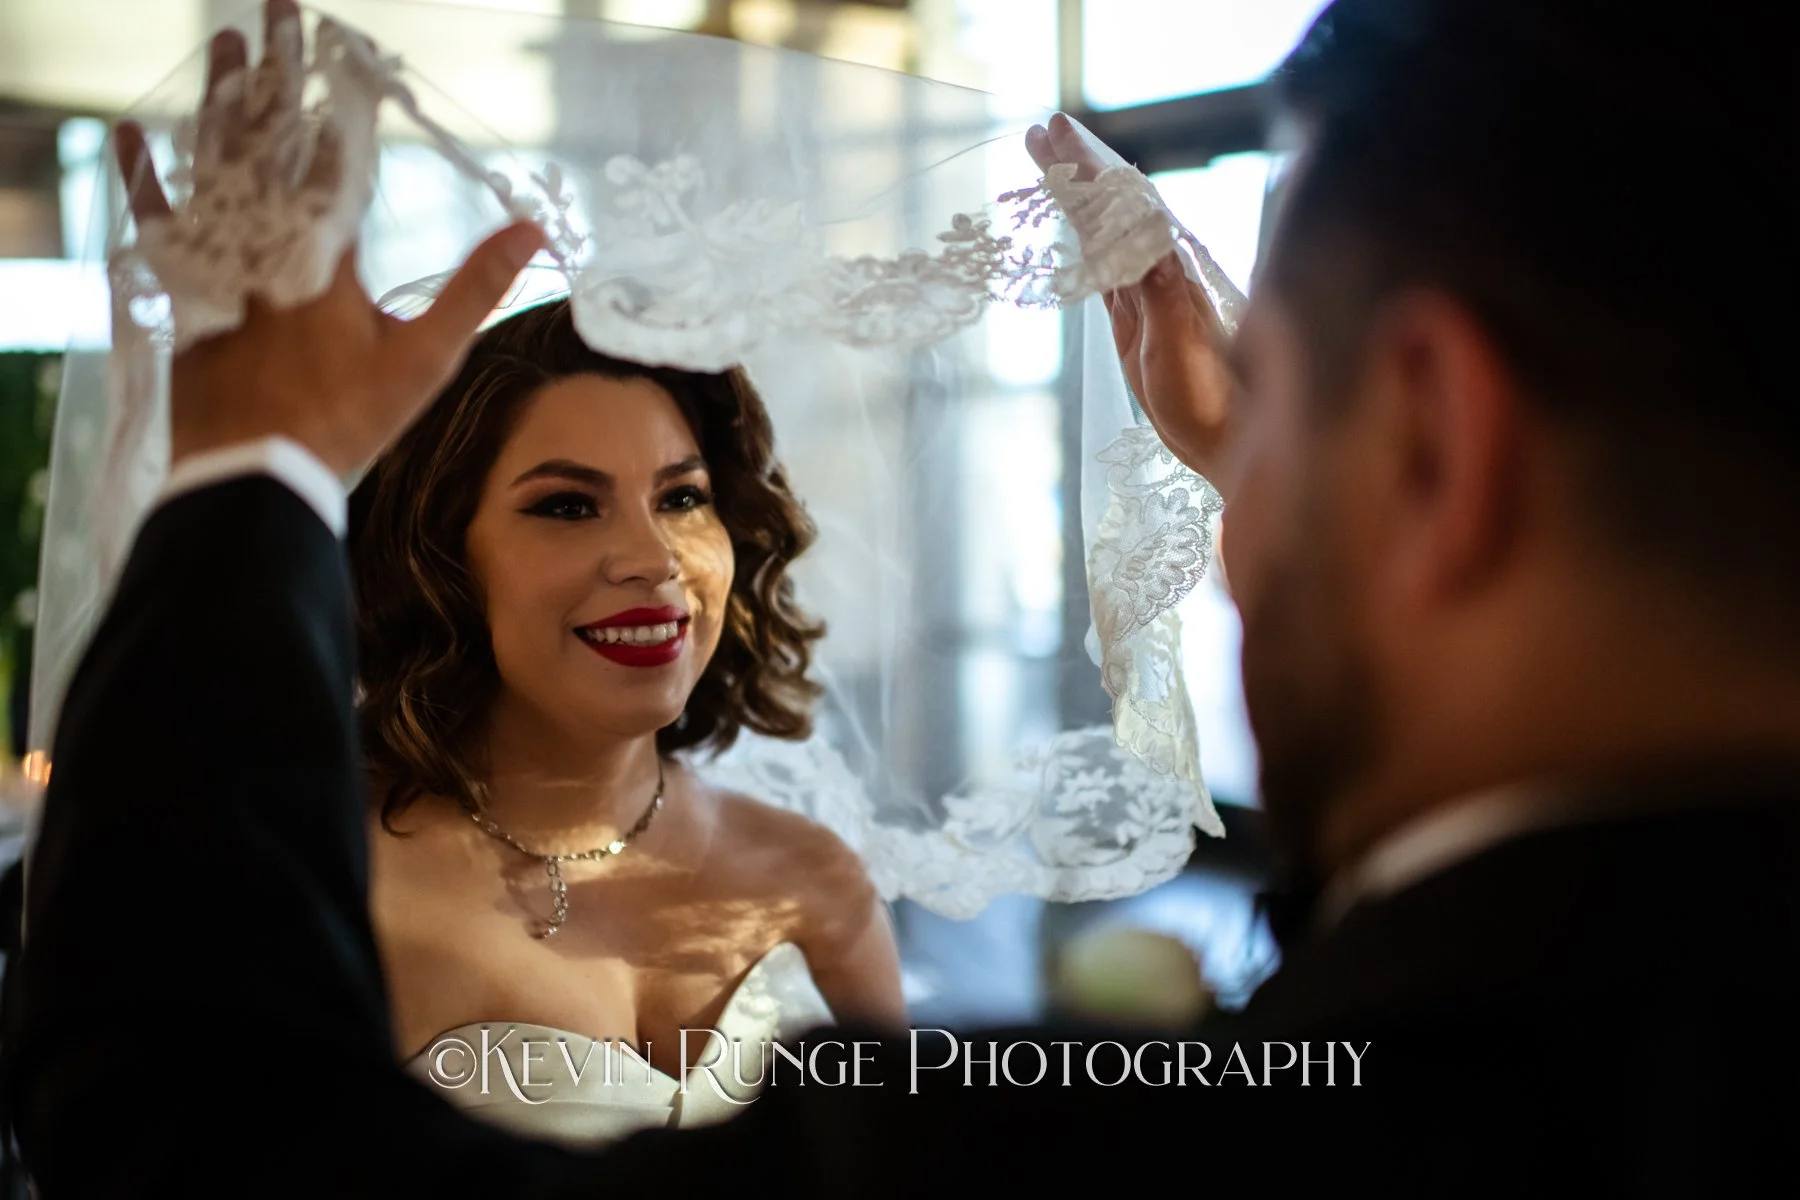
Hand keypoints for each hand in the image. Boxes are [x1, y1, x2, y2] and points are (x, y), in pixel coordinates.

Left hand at [115, 0, 542, 478]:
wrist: (253, 474)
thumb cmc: (346, 420)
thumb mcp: (426, 358)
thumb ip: (476, 288)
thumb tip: (536, 231)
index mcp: (327, 253)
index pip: (335, 154)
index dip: (338, 95)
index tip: (336, 40)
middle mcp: (265, 242)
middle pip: (268, 137)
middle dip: (273, 69)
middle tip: (274, 6)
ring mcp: (219, 262)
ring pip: (213, 162)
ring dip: (219, 100)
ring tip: (224, 42)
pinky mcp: (184, 289)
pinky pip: (159, 219)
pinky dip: (146, 174)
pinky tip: (134, 133)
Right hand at [1026, 113, 1235, 495]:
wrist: (1230, 437)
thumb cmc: (1212, 398)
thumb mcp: (1181, 346)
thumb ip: (1161, 293)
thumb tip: (1144, 238)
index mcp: (1169, 265)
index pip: (1120, 201)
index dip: (1087, 166)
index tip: (1057, 133)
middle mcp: (1159, 268)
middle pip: (1111, 203)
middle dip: (1077, 164)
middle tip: (1041, 128)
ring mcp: (1146, 291)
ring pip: (1104, 227)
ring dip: (1076, 192)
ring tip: (1045, 158)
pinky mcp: (1136, 318)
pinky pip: (1103, 262)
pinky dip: (1084, 234)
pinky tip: (1072, 221)